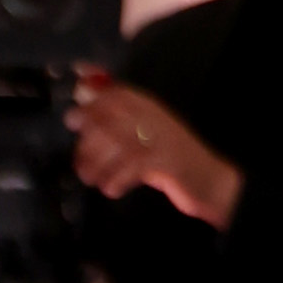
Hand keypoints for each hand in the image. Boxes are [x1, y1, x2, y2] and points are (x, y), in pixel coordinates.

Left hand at [71, 74, 240, 225]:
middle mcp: (155, 117)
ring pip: (118, 143)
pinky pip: (133, 166)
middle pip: (113, 118)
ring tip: (92, 179)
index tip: (73, 121)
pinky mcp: (167, 161)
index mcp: (149, 108)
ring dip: (98, 165)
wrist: (209, 181)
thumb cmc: (170, 162)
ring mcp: (163, 138)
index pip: (116, 94)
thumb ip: (114, 124)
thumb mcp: (140, 140)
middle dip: (89, 140)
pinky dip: (116, 180)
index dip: (91, 103)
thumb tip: (81, 101)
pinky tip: (112, 188)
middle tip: (80, 161)